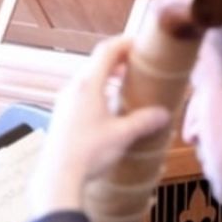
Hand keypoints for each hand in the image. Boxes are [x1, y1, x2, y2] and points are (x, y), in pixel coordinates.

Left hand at [31, 37, 170, 215]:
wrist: (57, 178)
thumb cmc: (90, 152)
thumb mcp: (123, 135)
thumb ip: (145, 121)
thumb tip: (164, 114)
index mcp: (89, 86)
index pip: (106, 51)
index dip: (125, 43)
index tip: (141, 43)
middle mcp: (73, 89)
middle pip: (96, 62)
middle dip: (118, 59)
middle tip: (137, 63)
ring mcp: (64, 102)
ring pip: (87, 78)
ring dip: (107, 75)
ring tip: (125, 84)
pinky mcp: (61, 116)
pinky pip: (81, 93)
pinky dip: (98, 89)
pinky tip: (108, 107)